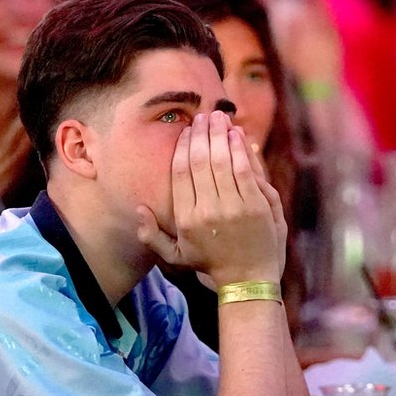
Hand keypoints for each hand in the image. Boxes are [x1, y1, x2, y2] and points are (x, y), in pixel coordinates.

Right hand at [137, 111, 285, 285]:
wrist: (248, 279)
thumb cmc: (210, 265)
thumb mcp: (175, 256)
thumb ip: (151, 235)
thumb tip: (139, 208)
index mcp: (186, 219)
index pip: (181, 174)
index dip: (183, 147)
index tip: (187, 131)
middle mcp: (207, 211)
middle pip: (201, 161)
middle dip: (201, 133)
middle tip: (203, 115)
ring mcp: (233, 207)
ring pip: (223, 161)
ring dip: (220, 134)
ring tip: (220, 116)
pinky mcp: (256, 205)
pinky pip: (245, 170)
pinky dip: (240, 149)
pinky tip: (236, 134)